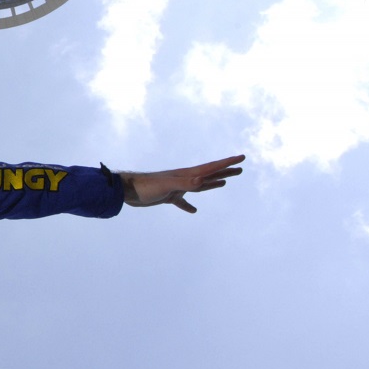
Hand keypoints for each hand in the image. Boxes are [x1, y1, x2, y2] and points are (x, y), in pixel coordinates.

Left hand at [121, 154, 244, 212]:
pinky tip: (194, 211)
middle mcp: (184, 179)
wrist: (126, 191)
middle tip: (240, 168)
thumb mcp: (168, 185)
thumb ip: (185, 183)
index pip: (211, 167)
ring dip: (213, 183)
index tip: (242, 157)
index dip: (227, 162)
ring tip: (225, 181)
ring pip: (200, 185)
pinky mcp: (168, 197)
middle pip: (209, 174)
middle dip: (225, 170)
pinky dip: (189, 206)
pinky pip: (182, 202)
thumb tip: (203, 179)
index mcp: (187, 174)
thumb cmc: (145, 186)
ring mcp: (176, 188)